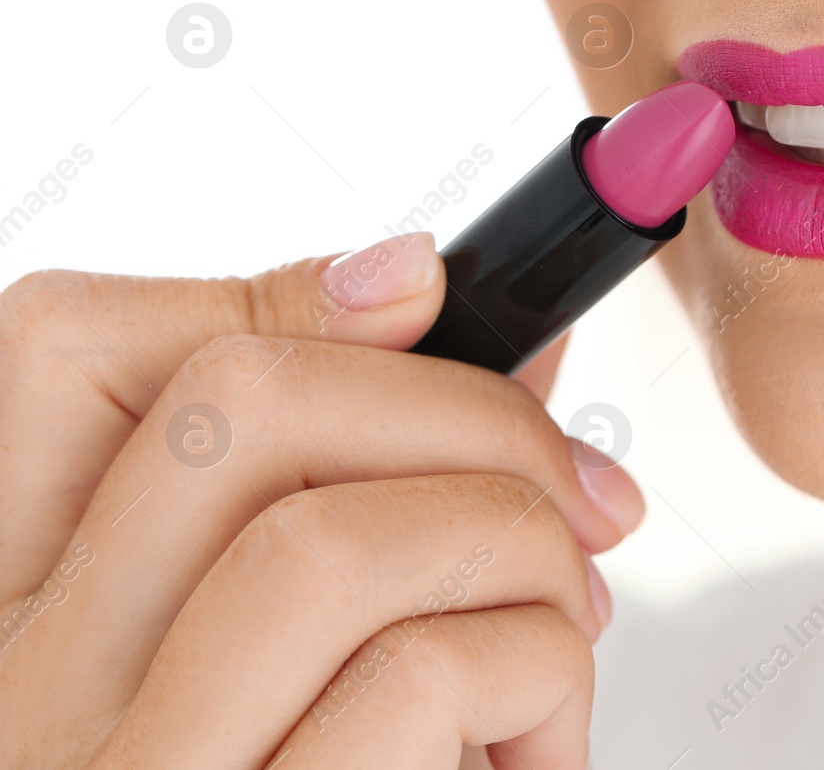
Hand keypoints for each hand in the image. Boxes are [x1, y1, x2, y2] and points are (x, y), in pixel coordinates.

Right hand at [0, 234, 643, 768]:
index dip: (273, 293)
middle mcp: (26, 704)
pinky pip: (426, 679)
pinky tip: (538, 736)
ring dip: (518, 543)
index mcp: (18, 613)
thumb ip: (337, 468)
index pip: (61, 350)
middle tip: (574, 484)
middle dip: (466, 403)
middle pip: (235, 405)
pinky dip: (542, 670)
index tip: (428, 295)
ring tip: (566, 611)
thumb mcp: (298, 636)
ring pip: (335, 539)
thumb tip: (431, 291)